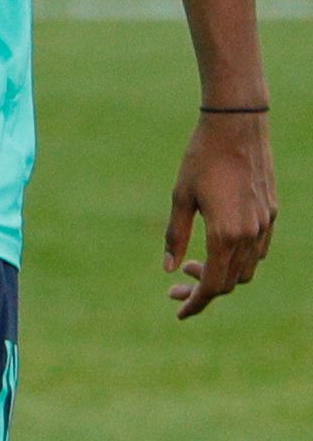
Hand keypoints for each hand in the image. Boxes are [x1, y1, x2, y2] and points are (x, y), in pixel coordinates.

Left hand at [164, 110, 276, 316]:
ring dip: (221, 275)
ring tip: (191, 264)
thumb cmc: (201, 159)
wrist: (237, 127)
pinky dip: (238, 259)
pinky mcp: (271, 212)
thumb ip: (176, 236)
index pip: (213, 285)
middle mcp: (251, 234)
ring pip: (247, 269)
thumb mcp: (179, 198)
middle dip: (202, 291)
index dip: (195, 303)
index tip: (178, 312)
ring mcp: (265, 224)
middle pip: (230, 282)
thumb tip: (168, 269)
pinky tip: (216, 249)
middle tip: (174, 287)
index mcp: (225, 234)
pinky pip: (258, 250)